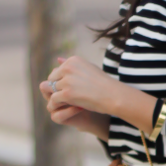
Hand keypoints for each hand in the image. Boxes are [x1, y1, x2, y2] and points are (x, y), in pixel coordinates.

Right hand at [40, 71, 108, 139]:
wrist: (98, 109)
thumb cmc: (92, 92)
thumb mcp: (82, 78)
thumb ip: (72, 69)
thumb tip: (59, 59)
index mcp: (57, 84)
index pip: (51, 78)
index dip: (60, 78)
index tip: (75, 76)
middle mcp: (52, 95)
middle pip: (46, 90)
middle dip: (60, 89)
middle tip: (75, 88)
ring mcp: (53, 106)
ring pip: (50, 103)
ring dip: (65, 101)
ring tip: (79, 99)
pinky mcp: (58, 117)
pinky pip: (57, 115)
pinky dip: (68, 111)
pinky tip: (80, 107)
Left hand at [42, 55, 156, 134]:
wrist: (113, 95)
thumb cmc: (103, 83)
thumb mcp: (88, 68)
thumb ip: (72, 65)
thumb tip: (58, 59)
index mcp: (72, 60)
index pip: (58, 71)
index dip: (62, 82)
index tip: (72, 89)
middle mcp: (68, 68)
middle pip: (52, 79)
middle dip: (58, 88)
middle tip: (68, 97)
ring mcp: (67, 81)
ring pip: (52, 90)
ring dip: (59, 97)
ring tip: (69, 102)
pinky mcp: (67, 94)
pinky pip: (54, 99)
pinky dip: (60, 104)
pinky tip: (70, 106)